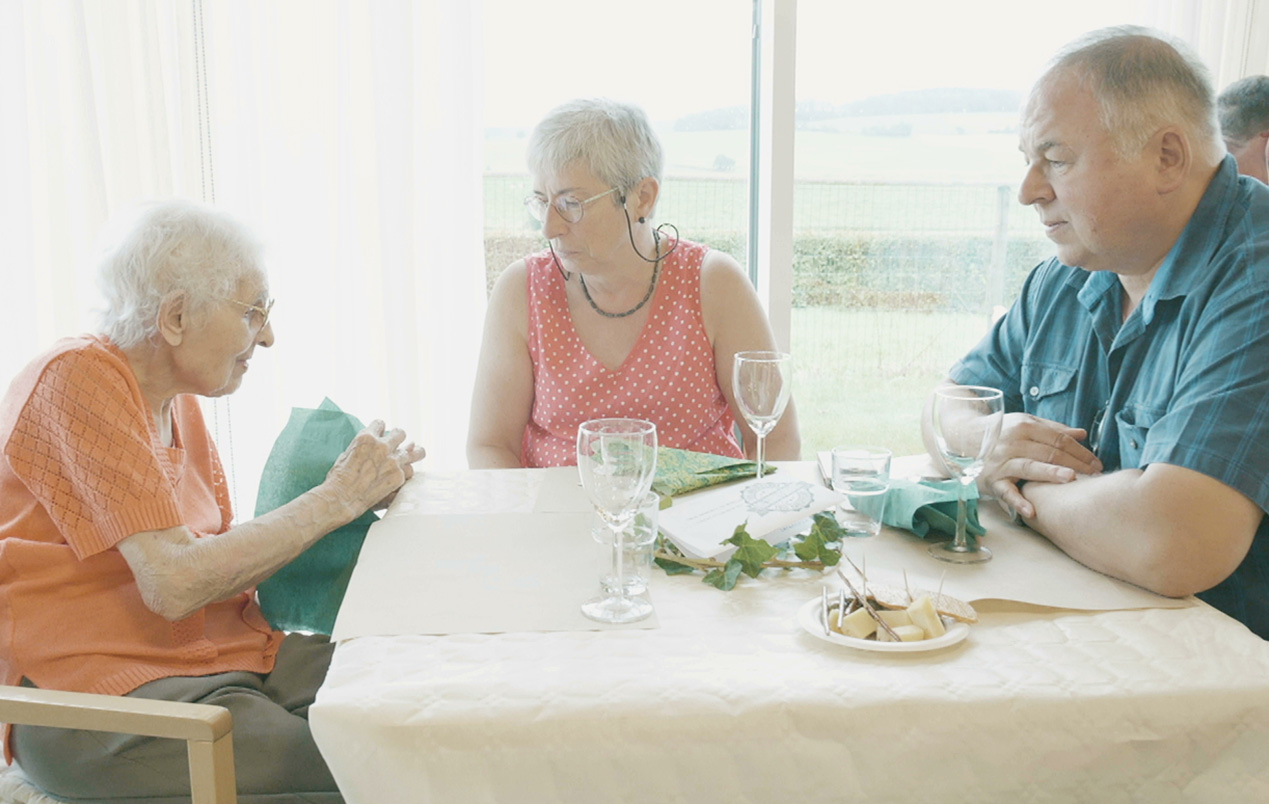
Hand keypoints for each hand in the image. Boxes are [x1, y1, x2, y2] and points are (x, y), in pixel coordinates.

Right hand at [322, 420, 426, 517]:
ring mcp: (392, 461)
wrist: (341, 498)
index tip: (381, 436)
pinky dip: (406, 472)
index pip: (381, 424)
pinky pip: (410, 470)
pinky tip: (404, 474)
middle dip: (398, 438)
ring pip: (414, 451)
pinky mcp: (398, 476)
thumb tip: (379, 440)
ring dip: (412, 453)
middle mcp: (382, 446)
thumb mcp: (347, 453)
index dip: (380, 431)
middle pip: (400, 433)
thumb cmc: (339, 477)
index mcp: (366, 437)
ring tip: (415, 453)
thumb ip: (364, 446)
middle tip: (397, 445)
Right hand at [981, 413, 1101, 518]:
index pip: (1059, 439)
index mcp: (1024, 426)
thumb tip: (1082, 433)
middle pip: (1049, 452)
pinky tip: (1031, 511)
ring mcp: (1001, 461)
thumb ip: (1053, 429)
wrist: (962, 439)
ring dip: (1050, 473)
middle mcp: (1012, 442)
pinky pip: (1006, 491)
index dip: (1080, 451)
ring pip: (1030, 466)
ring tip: (1071, 479)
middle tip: (1094, 475)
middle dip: (1075, 464)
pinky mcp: (992, 480)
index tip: (1096, 462)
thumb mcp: (1024, 424)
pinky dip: (1018, 502)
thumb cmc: (1000, 433)